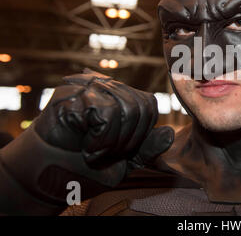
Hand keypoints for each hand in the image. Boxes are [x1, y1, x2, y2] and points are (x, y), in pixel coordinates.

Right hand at [35, 69, 172, 169]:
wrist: (49, 175)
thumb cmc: (86, 166)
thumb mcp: (125, 161)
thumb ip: (148, 148)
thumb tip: (170, 133)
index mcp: (120, 97)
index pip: (149, 105)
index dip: (140, 134)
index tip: (119, 150)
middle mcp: (106, 87)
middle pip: (140, 106)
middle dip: (127, 140)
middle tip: (104, 152)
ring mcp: (88, 87)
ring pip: (126, 108)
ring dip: (112, 141)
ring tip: (93, 149)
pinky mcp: (71, 94)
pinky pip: (107, 112)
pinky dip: (100, 138)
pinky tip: (84, 143)